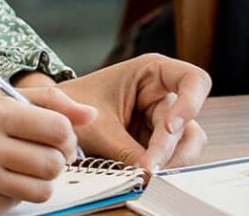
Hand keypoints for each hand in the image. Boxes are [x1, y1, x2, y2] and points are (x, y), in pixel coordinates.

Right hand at [0, 86, 94, 215]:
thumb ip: (43, 103)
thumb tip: (90, 115)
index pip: (57, 128)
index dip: (67, 137)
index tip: (58, 139)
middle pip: (54, 162)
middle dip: (56, 161)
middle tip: (41, 156)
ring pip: (42, 188)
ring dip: (38, 181)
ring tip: (19, 170)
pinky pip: (17, 204)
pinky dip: (14, 195)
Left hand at [58, 55, 209, 172]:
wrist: (55, 118)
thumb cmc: (75, 106)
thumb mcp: (97, 126)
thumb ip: (125, 149)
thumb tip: (150, 175)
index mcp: (152, 72)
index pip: (194, 80)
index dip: (191, 104)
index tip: (169, 128)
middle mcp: (163, 94)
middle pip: (188, 123)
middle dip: (169, 148)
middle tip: (149, 168)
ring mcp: (161, 119)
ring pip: (185, 145)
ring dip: (168, 162)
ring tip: (144, 174)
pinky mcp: (155, 141)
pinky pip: (170, 158)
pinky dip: (159, 168)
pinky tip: (142, 176)